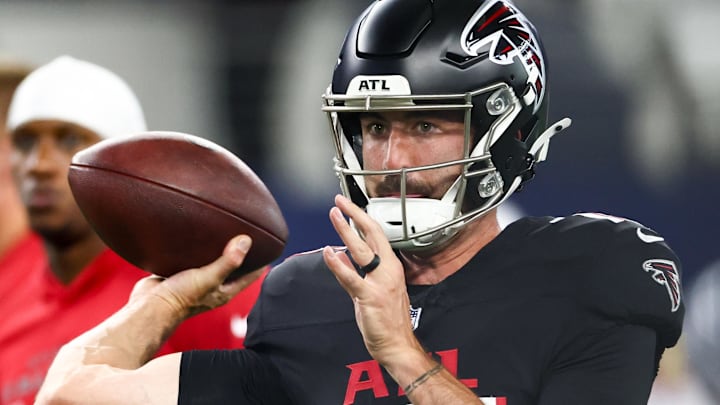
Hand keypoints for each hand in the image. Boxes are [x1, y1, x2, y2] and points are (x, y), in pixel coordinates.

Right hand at [130, 235, 264, 318]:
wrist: (148, 306)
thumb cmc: (181, 297)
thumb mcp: (208, 278)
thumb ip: (227, 261)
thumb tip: (247, 241)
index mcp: (224, 291)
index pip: (250, 276)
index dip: (260, 263)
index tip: (270, 247)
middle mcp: (212, 286)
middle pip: (231, 267)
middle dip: (240, 253)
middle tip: (248, 232)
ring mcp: (195, 280)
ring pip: (210, 262)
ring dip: (217, 249)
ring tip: (223, 230)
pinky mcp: (178, 274)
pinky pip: (191, 258)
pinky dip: (196, 248)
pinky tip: (196, 234)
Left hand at [323, 195, 423, 365]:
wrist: (398, 344)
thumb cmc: (389, 320)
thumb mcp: (376, 289)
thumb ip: (358, 272)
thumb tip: (342, 256)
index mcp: (391, 267)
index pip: (377, 235)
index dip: (362, 217)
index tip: (349, 206)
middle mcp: (388, 270)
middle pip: (372, 234)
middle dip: (355, 214)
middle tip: (340, 201)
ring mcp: (380, 282)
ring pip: (362, 250)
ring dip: (346, 230)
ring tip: (333, 216)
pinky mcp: (370, 297)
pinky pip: (351, 278)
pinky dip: (338, 265)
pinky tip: (329, 253)